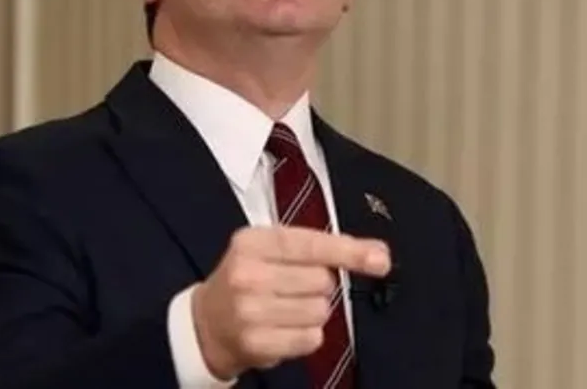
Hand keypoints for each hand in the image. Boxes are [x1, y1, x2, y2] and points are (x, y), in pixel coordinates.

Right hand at [190, 225, 390, 379]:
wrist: (206, 324)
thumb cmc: (249, 279)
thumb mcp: (269, 250)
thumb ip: (320, 247)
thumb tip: (379, 255)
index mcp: (252, 242)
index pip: (310, 244)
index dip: (348, 251)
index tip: (380, 258)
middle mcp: (248, 274)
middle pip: (322, 280)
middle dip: (319, 286)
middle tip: (293, 288)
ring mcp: (250, 311)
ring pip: (320, 311)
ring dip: (313, 312)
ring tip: (286, 310)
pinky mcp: (258, 343)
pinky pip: (312, 338)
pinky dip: (306, 336)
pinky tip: (284, 329)